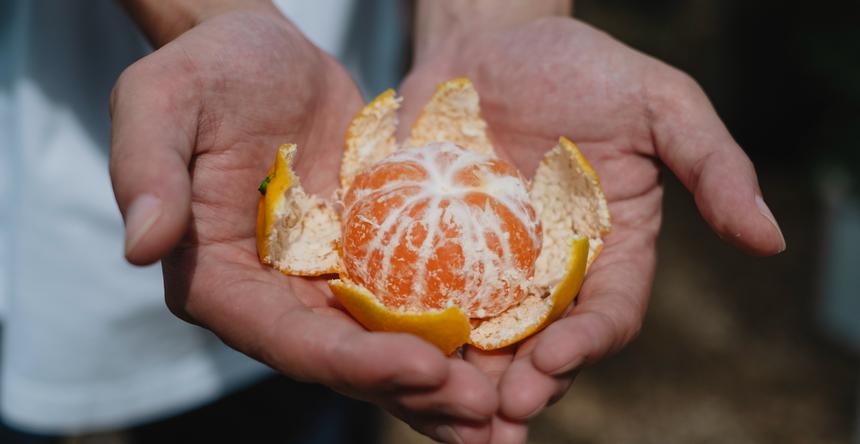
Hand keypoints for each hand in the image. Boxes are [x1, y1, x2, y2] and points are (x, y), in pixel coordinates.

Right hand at [109, 8, 498, 441]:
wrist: (264, 53)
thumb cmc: (207, 70)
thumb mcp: (162, 100)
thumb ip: (147, 170)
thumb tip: (141, 245)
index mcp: (219, 279)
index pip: (288, 340)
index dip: (354, 363)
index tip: (424, 370)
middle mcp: (272, 296)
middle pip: (345, 361)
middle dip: (413, 390)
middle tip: (486, 416)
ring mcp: (323, 282)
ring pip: (385, 346)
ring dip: (442, 382)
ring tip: (505, 408)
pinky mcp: (365, 258)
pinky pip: (411, 301)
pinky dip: (452, 331)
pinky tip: (503, 350)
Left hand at [399, 16, 785, 441]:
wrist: (489, 43)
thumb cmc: (580, 67)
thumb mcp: (659, 103)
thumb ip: (711, 165)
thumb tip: (770, 239)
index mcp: (608, 253)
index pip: (605, 317)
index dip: (586, 345)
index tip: (555, 360)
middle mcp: (548, 275)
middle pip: (539, 349)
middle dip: (522, 388)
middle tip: (495, 418)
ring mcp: (485, 268)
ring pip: (479, 342)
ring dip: (463, 384)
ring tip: (441, 408)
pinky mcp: (430, 251)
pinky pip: (419, 301)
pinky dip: (410, 334)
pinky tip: (389, 354)